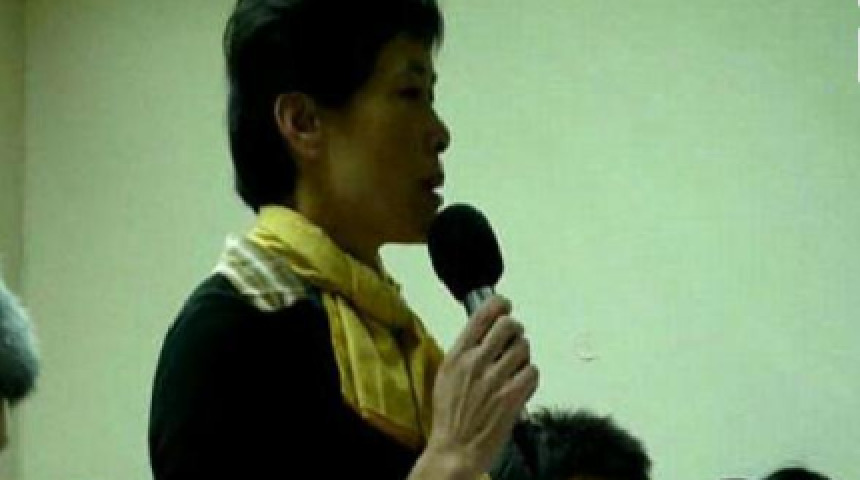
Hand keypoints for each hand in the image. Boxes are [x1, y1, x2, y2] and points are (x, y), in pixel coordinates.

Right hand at [424, 295, 538, 476]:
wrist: (456, 449)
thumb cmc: (449, 417)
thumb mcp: (446, 376)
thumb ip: (464, 353)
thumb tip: (483, 334)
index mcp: (457, 356)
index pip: (482, 316)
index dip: (499, 304)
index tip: (505, 304)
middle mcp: (476, 363)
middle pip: (508, 325)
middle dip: (515, 329)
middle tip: (514, 337)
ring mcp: (496, 380)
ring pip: (523, 347)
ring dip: (523, 354)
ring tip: (516, 365)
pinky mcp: (512, 397)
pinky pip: (532, 371)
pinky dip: (530, 375)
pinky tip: (521, 382)